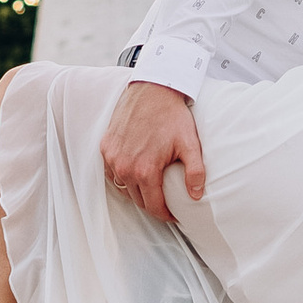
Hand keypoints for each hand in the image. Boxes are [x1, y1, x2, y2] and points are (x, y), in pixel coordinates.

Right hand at [100, 80, 203, 223]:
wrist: (152, 88)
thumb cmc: (171, 114)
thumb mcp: (190, 143)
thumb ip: (195, 172)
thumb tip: (196, 195)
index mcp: (145, 170)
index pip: (153, 206)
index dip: (165, 215)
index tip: (173, 214)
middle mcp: (124, 167)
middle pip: (138, 200)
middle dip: (152, 204)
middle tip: (165, 202)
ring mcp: (112, 157)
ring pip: (123, 188)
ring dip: (137, 192)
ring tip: (151, 189)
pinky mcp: (106, 147)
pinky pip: (112, 173)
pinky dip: (122, 177)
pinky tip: (135, 174)